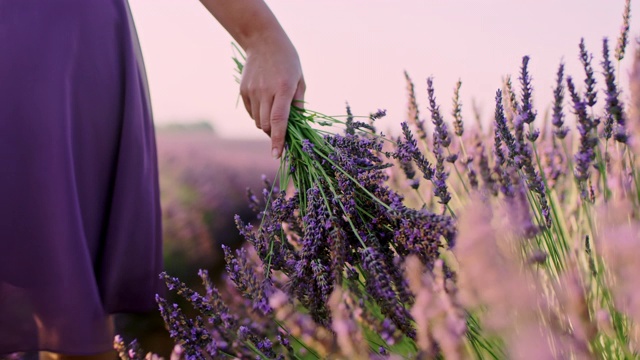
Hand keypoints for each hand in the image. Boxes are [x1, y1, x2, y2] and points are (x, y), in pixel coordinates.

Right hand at [239, 35, 304, 158]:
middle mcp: (266, 91)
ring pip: (258, 121)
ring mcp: (252, 91)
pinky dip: (259, 115)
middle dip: (275, 134)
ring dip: (267, 125)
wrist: (263, 41)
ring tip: (275, 114)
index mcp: (284, 88)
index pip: (279, 120)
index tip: (277, 154)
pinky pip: (252, 113)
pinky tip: (265, 105)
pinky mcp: (244, 91)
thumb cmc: (288, 61)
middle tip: (283, 134)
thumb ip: (299, 104)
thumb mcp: (300, 80)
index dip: (279, 139)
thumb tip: (297, 128)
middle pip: (267, 125)